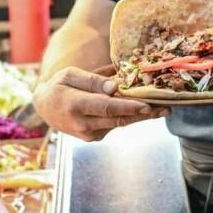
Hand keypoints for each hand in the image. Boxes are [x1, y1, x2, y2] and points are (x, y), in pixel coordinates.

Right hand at [33, 64, 169, 141]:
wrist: (44, 108)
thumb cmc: (59, 86)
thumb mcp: (71, 75)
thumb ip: (93, 80)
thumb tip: (115, 87)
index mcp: (75, 106)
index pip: (107, 108)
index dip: (128, 107)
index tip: (147, 105)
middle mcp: (83, 124)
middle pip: (119, 119)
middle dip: (145, 115)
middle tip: (167, 108)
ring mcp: (90, 134)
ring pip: (120, 124)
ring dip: (142, 117)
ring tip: (164, 108)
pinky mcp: (95, 136)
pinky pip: (116, 125)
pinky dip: (130, 117)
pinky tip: (145, 109)